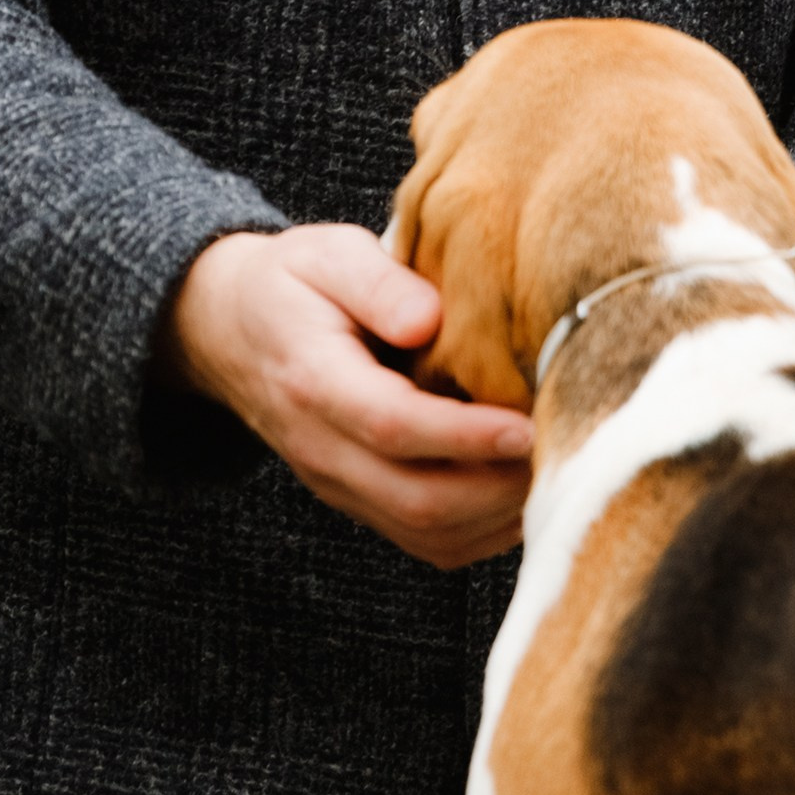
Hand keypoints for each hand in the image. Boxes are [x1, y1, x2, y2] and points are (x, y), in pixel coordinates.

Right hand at [166, 224, 532, 568]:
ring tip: (554, 468)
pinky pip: (425, 541)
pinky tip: (522, 490)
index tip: (528, 425)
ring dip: (497, 516)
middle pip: (417, 499)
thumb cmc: (293, 282)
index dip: (465, 436)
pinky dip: (482, 530)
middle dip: (498, 487)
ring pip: (427, 534)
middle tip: (563, 448)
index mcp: (313, 380)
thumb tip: (433, 320)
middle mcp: (321, 449)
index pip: (393, 426)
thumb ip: (377, 282)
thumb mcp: (327, 253)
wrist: (231, 331)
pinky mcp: (358, 501)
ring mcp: (337, 485)